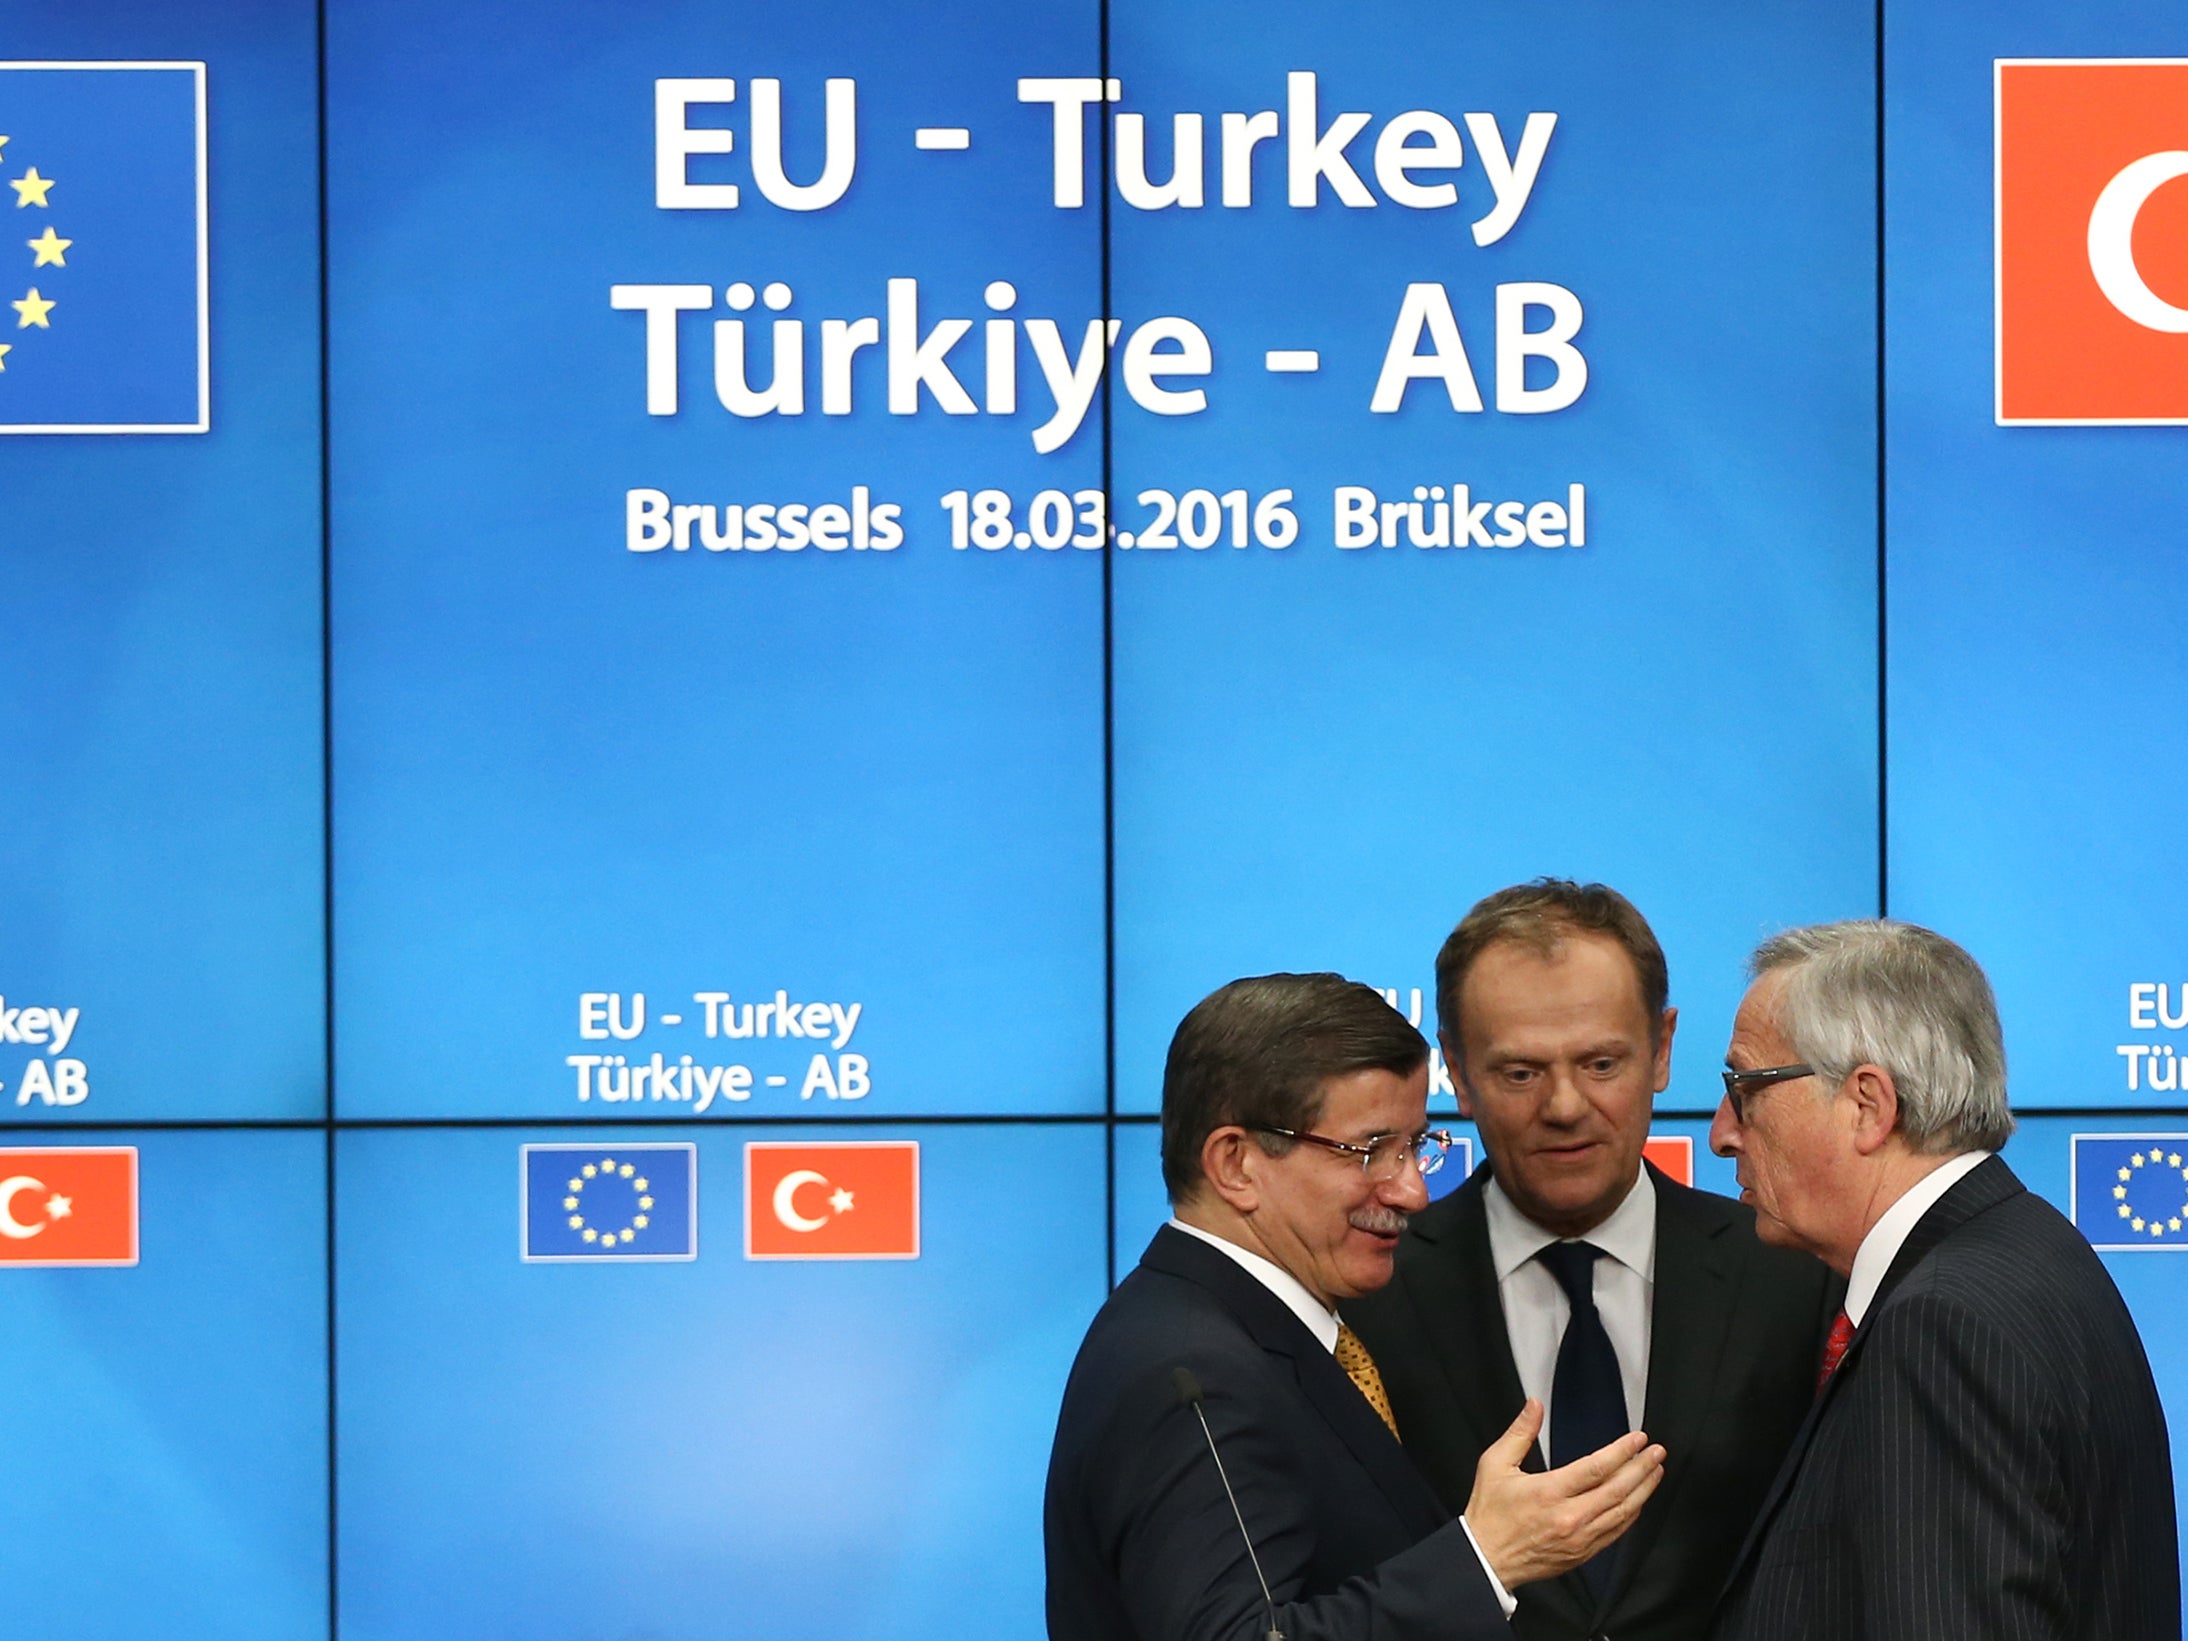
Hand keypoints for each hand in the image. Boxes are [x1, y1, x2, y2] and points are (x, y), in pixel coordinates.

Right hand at [1461, 1399, 1664, 1588]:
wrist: (1487, 1558)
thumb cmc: (1490, 1512)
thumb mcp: (1495, 1464)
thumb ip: (1519, 1432)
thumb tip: (1534, 1405)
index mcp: (1548, 1492)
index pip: (1596, 1468)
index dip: (1621, 1452)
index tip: (1637, 1439)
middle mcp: (1569, 1517)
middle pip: (1617, 1490)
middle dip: (1641, 1468)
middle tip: (1656, 1452)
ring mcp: (1579, 1539)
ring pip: (1622, 1513)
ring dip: (1643, 1490)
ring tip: (1655, 1472)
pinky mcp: (1582, 1553)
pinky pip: (1616, 1533)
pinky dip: (1631, 1515)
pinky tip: (1638, 1501)